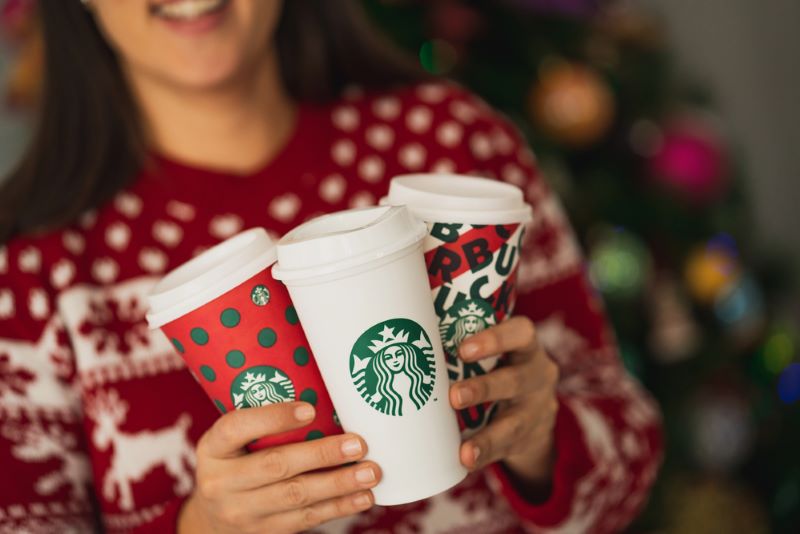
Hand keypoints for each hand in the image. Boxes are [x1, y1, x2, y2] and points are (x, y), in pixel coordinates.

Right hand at [179, 402, 380, 533]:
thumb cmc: (235, 462)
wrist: (212, 518)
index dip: (274, 418)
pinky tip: (363, 497)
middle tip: (358, 444)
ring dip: (338, 484)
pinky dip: (338, 507)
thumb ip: (263, 422)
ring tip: (370, 472)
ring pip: (296, 496)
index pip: (237, 427)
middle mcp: (220, 482)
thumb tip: (322, 395)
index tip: (311, 409)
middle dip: (322, 455)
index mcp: (212, 447)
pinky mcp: (264, 533)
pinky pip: (306, 519)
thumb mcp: (233, 440)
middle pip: (276, 466)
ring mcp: (241, 512)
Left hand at [449, 316, 558, 485]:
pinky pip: (507, 448)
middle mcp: (537, 376)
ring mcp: (537, 409)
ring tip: (464, 449)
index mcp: (525, 347)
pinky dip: (485, 455)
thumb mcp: (495, 352)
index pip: (521, 333)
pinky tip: (466, 461)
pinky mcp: (530, 438)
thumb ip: (463, 340)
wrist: (534, 411)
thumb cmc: (497, 368)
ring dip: (487, 436)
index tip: (463, 349)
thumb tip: (409, 331)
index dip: (495, 339)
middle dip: (484, 388)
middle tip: (454, 396)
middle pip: (516, 380)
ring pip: (515, 422)